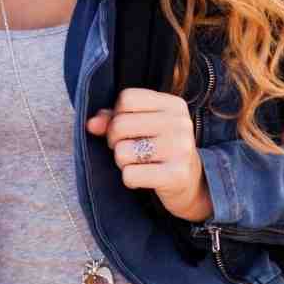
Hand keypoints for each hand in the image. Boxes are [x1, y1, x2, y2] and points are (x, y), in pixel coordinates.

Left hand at [86, 88, 211, 221]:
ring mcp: (180, 149)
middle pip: (120, 124)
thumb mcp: (142, 126)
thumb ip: (113, 119)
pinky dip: (130, 179)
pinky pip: (130, 175)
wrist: (193, 185)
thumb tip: (91, 124)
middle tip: (129, 149)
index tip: (127, 128)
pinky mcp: (176, 175)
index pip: (126, 98)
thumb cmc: (160, 149)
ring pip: (122, 151)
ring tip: (139, 163)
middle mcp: (180, 123)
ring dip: (122, 162)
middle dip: (115, 141)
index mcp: (173, 104)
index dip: (117, 115)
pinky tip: (145, 178)